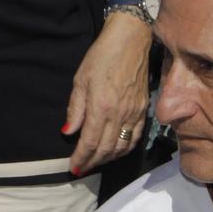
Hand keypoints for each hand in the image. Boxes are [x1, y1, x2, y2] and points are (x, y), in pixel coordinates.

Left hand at [64, 13, 152, 175]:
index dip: (81, 159)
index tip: (73, 168)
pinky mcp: (144, 110)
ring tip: (96, 162)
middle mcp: (120, 115)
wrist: (130, 42)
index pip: (90, 143)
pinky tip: (116, 151)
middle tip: (82, 169)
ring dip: (108, 159)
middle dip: (93, 163)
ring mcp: (134, 114)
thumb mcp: (80, 80)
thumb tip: (68, 132)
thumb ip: (76, 109)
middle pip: (107, 149)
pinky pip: (135, 137)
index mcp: (101, 107)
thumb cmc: (101, 57)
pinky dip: (124, 149)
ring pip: (122, 147)